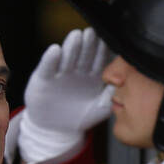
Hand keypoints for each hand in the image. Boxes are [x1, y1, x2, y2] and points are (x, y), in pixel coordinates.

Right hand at [10, 28, 113, 163]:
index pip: (99, 60)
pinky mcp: (43, 78)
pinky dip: (50, 59)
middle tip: (92, 33)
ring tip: (76, 36)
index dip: (103, 50)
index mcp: (92, 75)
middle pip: (83, 54)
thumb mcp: (99, 110)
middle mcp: (76, 71)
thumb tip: (120, 84)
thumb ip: (109, 97)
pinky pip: (47, 67)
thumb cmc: (80, 119)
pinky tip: (55, 50)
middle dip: (88, 44)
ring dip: (71, 47)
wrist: (55, 130)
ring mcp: (59, 73)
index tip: (108, 40)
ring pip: (67, 57)